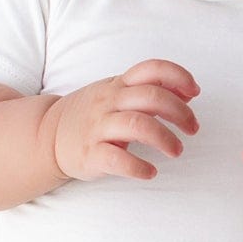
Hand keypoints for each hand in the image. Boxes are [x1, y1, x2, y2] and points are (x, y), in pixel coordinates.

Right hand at [51, 59, 199, 181]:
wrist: (48, 135)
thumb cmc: (93, 115)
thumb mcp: (118, 95)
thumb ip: (151, 92)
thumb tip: (188, 93)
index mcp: (118, 85)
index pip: (151, 69)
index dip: (177, 76)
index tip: (194, 92)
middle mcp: (109, 102)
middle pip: (151, 97)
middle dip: (180, 113)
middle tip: (193, 130)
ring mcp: (98, 127)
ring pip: (137, 125)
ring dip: (164, 138)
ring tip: (176, 151)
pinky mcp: (90, 154)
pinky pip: (117, 159)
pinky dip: (138, 167)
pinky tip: (150, 172)